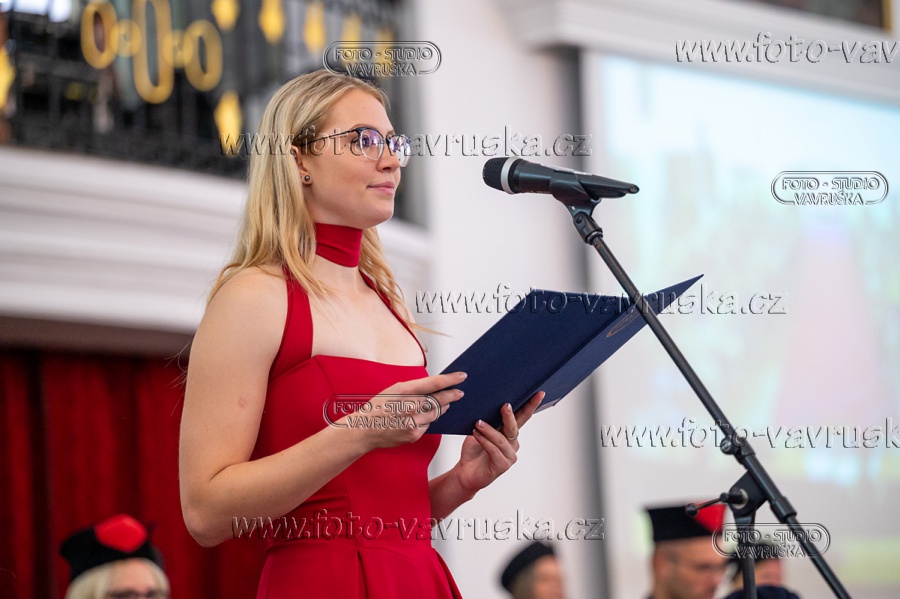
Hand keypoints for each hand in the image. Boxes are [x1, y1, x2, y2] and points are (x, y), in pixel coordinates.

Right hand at [336, 371, 466, 450]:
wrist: (364, 430)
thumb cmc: (378, 408)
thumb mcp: (394, 390)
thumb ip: (414, 388)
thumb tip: (433, 387)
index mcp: (405, 391)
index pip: (434, 383)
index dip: (451, 380)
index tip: (462, 376)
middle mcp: (410, 406)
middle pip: (440, 399)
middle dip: (452, 395)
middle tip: (460, 393)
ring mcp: (412, 422)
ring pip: (436, 413)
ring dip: (442, 408)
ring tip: (445, 404)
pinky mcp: (414, 434)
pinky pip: (428, 425)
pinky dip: (427, 421)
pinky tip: (422, 417)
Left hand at [453, 391, 544, 494]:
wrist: (465, 472)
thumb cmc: (473, 451)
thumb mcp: (479, 431)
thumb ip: (486, 420)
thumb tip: (487, 403)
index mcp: (510, 433)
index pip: (522, 416)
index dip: (531, 405)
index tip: (539, 393)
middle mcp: (512, 443)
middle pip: (515, 426)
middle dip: (510, 415)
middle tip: (505, 405)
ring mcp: (509, 455)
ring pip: (502, 439)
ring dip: (489, 430)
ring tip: (478, 423)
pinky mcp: (502, 466)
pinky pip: (494, 450)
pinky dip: (484, 441)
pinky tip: (476, 435)